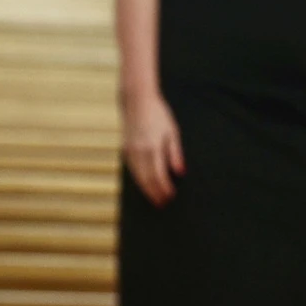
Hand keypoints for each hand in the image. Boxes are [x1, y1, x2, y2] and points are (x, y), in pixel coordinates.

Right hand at [122, 89, 184, 206]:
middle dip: (155, 194)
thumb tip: (180, 173)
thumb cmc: (158, 114)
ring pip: (137, 177)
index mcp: (153, 147)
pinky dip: (139, 180)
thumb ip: (175, 154)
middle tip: (162, 205)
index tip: (171, 197)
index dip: (164, 189)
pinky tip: (144, 185)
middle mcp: (139, 151)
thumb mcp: (172, 131)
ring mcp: (130, 151)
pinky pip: (132, 170)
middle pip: (146, 180)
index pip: (158, 175)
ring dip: (146, 190)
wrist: (137, 100)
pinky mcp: (125, 149)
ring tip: (154, 199)